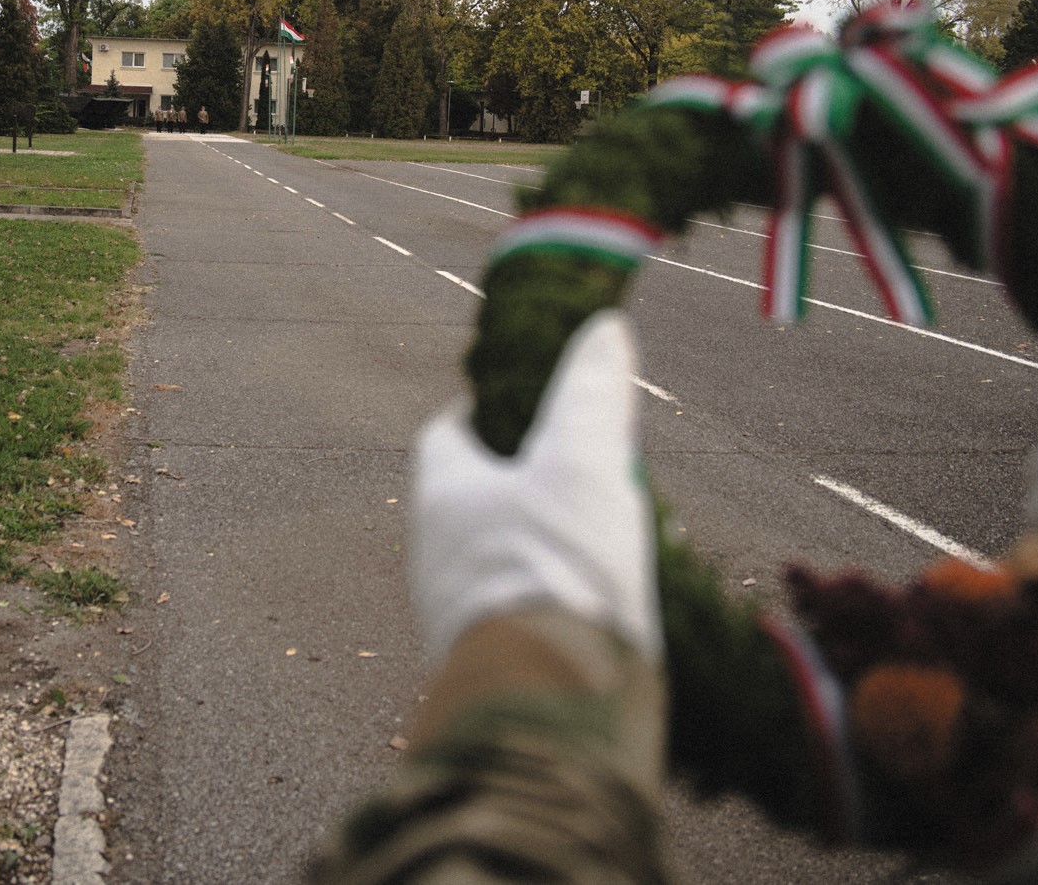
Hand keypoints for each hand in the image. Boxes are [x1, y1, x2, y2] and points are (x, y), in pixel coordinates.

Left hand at [409, 311, 659, 663]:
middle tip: (574, 468)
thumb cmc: (553, 573)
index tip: (521, 401)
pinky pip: (512, 613)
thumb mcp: (582, 466)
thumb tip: (601, 328)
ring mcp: (456, 615)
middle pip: (470, 498)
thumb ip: (589, 396)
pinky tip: (591, 604)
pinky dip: (545, 597)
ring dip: (532, 542)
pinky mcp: (488, 665)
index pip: (446, 434)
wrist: (548, 708)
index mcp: (443, 496)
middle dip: (516, 480)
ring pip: (491, 558)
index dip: (483, 411)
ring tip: (594, 535)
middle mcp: (435, 554)